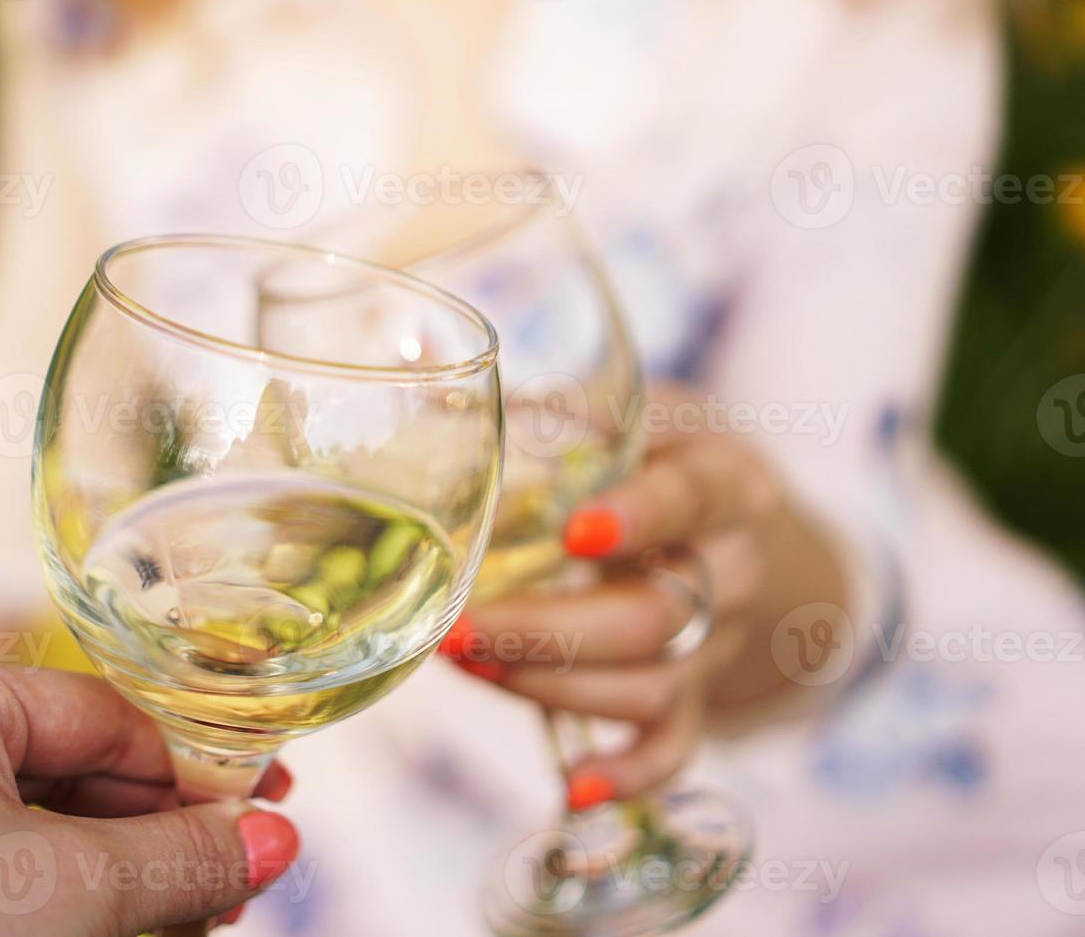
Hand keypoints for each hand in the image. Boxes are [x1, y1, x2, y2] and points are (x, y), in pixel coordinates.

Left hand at [0, 658, 298, 935]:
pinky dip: (47, 897)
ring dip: (113, 874)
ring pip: (23, 825)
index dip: (193, 766)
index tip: (264, 807)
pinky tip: (115, 929)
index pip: (99, 713)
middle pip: (65, 769)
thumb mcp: (80, 897)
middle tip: (234, 878)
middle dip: (156, 832)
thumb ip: (186, 856)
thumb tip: (275, 836)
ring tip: (187, 921)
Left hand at [441, 385, 845, 802]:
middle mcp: (734, 567)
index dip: (640, 517)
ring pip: (651, 684)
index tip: (575, 531)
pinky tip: (574, 792)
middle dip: (549, 628)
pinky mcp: (699, 693)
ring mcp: (718, 640)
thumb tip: (456, 418)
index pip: (692, 497)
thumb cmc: (670, 457)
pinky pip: (677, 747)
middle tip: (460, 626)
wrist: (749, 527)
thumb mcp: (642, 414)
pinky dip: (630, 775)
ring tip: (466, 664)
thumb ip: (569, 418)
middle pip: (656, 616)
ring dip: (552, 685)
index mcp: (723, 481)